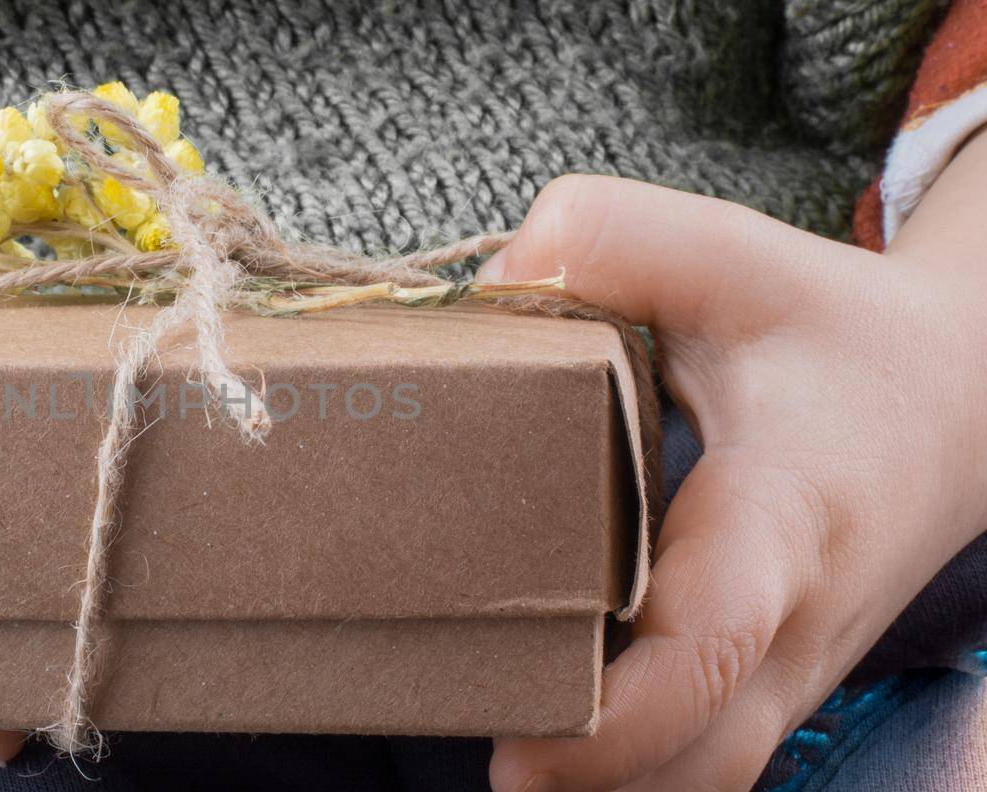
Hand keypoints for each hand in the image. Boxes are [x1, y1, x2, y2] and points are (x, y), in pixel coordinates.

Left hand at [483, 136, 986, 790]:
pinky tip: (550, 716)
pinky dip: (630, 769)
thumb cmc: (832, 332)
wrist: (955, 406)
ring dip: (604, 783)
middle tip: (475, 733)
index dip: (627, 710)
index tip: (525, 748)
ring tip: (497, 721)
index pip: (719, 636)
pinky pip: (702, 763)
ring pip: (702, 781)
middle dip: (588, 778)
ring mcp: (792, 670)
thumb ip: (612, 238)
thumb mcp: (733, 256)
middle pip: (701, 759)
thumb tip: (502, 276)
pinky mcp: (772, 685)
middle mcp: (796, 621)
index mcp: (783, 514)